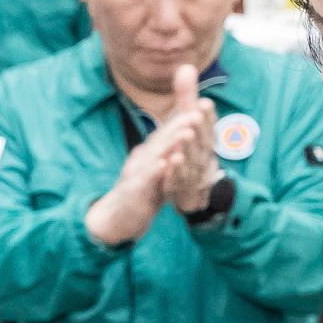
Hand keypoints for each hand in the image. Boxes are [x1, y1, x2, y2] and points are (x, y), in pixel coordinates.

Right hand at [84, 115, 195, 244]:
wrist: (120, 216)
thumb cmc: (144, 191)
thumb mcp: (161, 169)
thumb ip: (172, 153)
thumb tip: (188, 136)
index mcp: (151, 152)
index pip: (168, 132)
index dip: (184, 120)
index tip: (201, 107)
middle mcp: (142, 158)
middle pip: (161, 138)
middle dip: (179, 125)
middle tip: (196, 113)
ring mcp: (136, 173)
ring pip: (154, 155)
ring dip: (170, 144)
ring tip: (186, 134)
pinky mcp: (132, 191)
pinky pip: (144, 180)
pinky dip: (154, 171)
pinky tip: (163, 164)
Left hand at [161, 64, 220, 216]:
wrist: (195, 190)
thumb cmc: (192, 150)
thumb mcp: (190, 123)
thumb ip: (187, 97)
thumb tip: (186, 66)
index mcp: (206, 139)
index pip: (208, 126)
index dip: (207, 116)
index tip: (204, 103)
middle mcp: (204, 156)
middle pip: (202, 142)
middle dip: (198, 129)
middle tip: (193, 117)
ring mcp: (194, 173)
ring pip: (192, 161)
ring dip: (187, 149)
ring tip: (182, 137)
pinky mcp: (182, 189)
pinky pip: (179, 181)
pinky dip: (175, 173)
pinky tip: (168, 164)